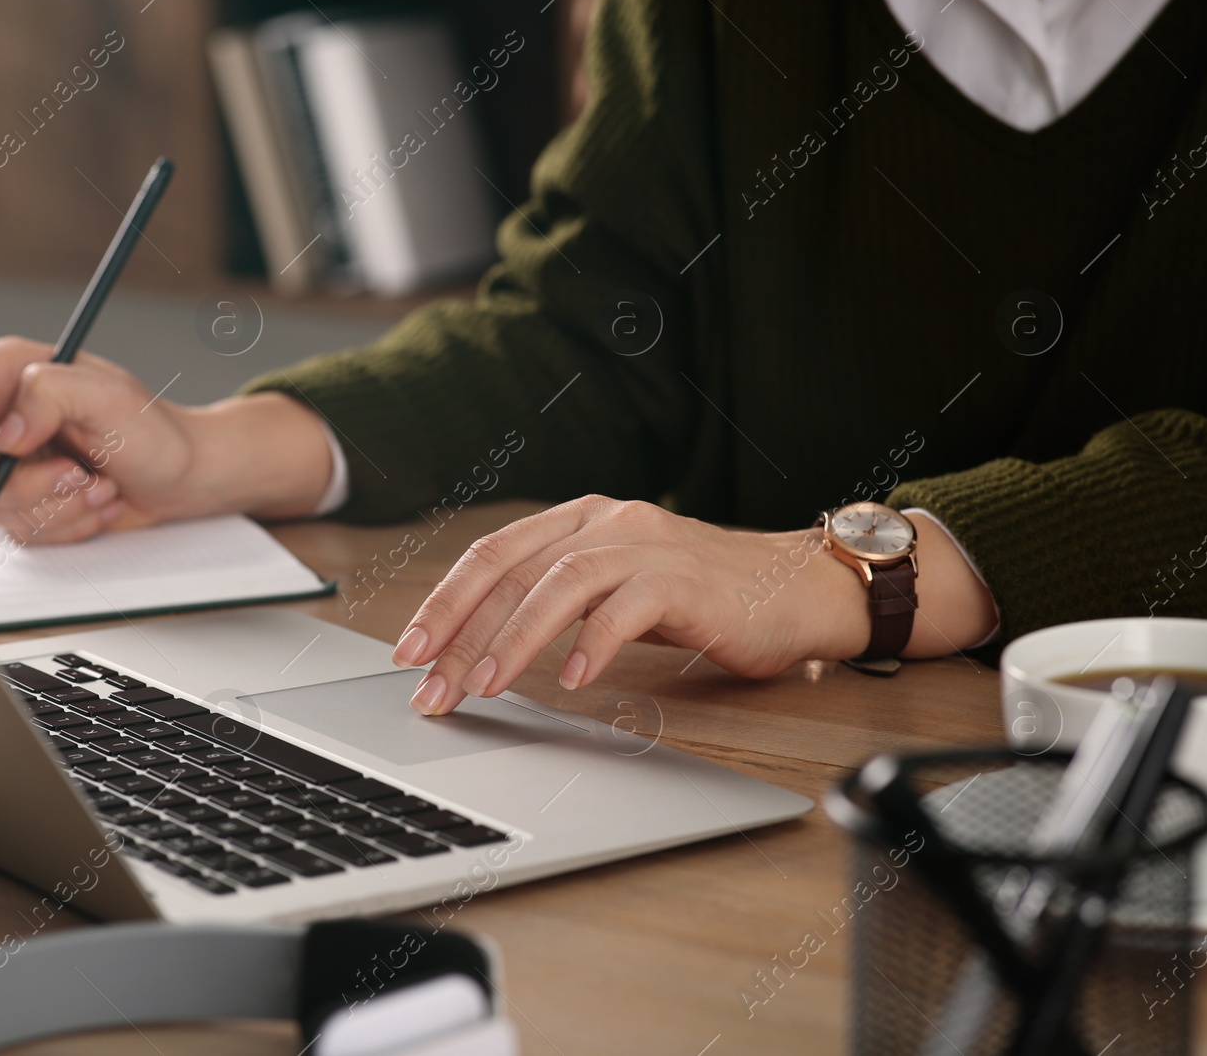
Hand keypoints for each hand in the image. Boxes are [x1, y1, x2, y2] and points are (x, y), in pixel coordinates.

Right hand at [0, 337, 334, 541]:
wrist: (184, 474)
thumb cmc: (154, 428)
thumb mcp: (107, 396)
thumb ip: (48, 395)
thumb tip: (3, 433)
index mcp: (7, 372)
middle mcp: (0, 417)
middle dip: (28, 486)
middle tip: (80, 474)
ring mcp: (9, 464)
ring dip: (57, 507)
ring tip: (101, 485)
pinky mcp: (26, 501)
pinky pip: (20, 532)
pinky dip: (66, 525)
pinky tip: (98, 502)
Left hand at [389, 495, 997, 714]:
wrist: (797, 589)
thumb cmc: (702, 598)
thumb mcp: (616, 591)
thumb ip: (558, 604)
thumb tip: (479, 651)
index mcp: (581, 519)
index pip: (495, 554)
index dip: (445, 601)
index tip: (408, 652)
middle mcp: (607, 521)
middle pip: (513, 568)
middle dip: (461, 629)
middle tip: (429, 684)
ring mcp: (647, 545)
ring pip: (560, 583)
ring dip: (513, 639)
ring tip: (483, 687)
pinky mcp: (686, 578)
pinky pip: (628, 607)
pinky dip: (595, 642)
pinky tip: (575, 679)